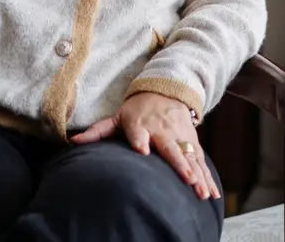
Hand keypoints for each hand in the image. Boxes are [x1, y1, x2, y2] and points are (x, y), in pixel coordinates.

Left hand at [70, 93, 218, 200]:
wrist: (166, 91)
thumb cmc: (137, 110)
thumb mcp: (117, 116)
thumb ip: (98, 131)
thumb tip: (73, 141)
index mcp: (141, 124)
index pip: (139, 132)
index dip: (140, 140)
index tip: (142, 150)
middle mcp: (162, 130)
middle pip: (171, 148)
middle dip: (179, 164)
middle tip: (186, 180)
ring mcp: (180, 136)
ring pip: (190, 157)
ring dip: (197, 175)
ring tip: (200, 193)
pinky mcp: (192, 142)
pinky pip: (201, 162)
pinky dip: (207, 177)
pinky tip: (211, 194)